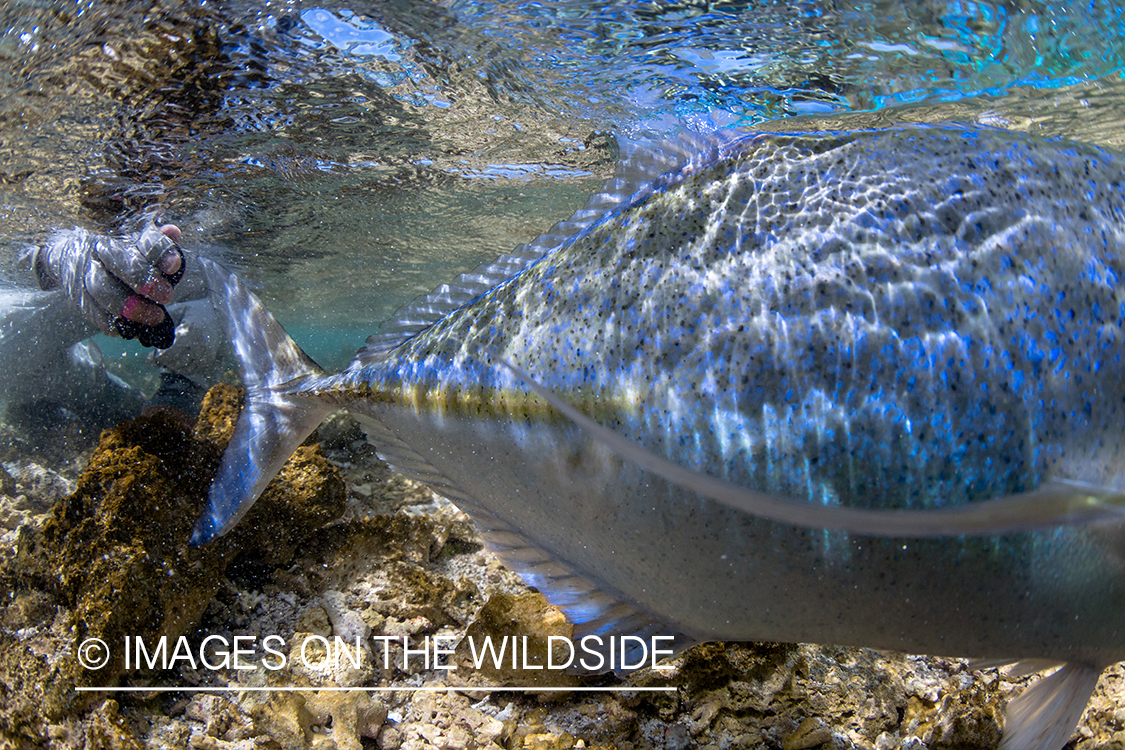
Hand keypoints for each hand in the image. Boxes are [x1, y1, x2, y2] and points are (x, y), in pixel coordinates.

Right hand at [33, 221, 184, 347]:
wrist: (68, 254)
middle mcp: (99, 252)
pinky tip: (132, 329)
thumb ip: (157, 242)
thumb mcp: (138, 242)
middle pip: (120, 264)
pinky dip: (114, 323)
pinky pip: (93, 313)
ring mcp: (84, 274)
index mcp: (122, 236)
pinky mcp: (78, 297)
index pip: (145, 241)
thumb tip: (173, 232)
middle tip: (166, 296)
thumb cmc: (116, 251)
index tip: (174, 266)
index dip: (160, 252)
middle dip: (144, 281)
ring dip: (132, 308)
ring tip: (156, 317)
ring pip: (103, 291)